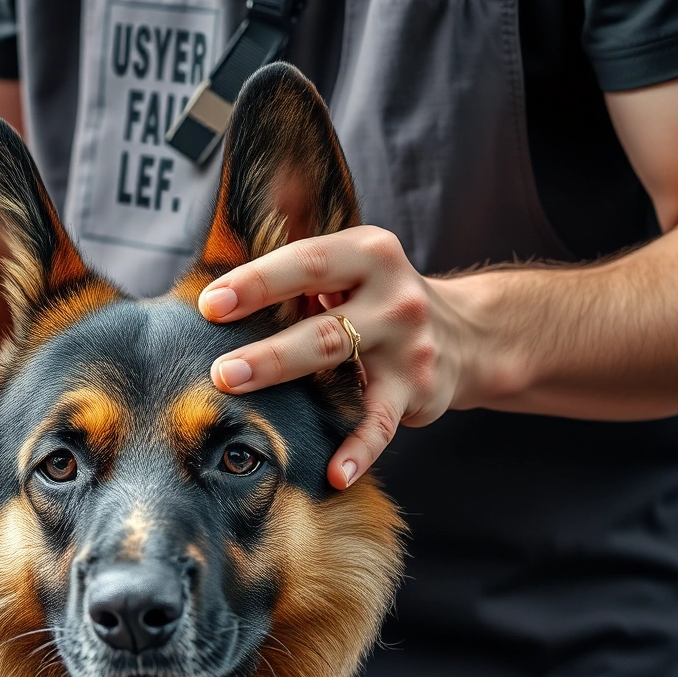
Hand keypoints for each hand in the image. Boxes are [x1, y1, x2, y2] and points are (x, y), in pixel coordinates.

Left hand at [195, 227, 472, 489]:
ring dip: (286, 375)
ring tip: (239, 390)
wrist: (467, 334)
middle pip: (323, 322)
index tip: (210, 304)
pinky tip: (335, 474)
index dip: (258, 281)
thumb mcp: (352, 260)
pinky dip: (360, 451)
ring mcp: (407, 346)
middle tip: (220, 368)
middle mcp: (393, 297)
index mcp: (369, 255)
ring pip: (342, 363)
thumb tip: (253, 202)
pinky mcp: (417, 391)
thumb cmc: (378, 296)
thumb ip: (303, 244)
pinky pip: (382, 425)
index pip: (309, 261)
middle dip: (268, 346)